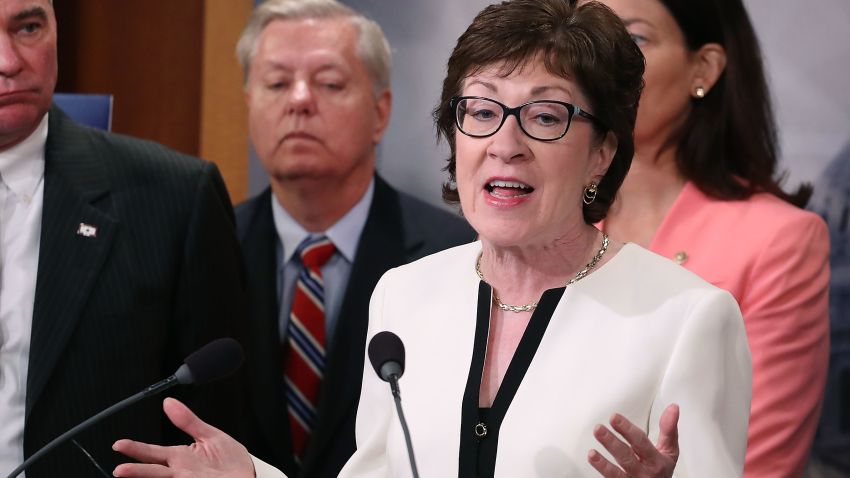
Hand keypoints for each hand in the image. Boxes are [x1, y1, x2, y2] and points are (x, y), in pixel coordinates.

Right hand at [112, 397, 254, 477]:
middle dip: (136, 470)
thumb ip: (188, 421)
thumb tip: (169, 403)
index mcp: (181, 456)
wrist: (250, 476)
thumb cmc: (229, 460)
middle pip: (153, 470)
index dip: (136, 448)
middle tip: (119, 469)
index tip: (119, 444)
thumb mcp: (209, 435)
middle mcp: (181, 471)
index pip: (153, 452)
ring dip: (146, 476)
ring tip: (129, 475)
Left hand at [587, 403, 678, 477]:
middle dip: (612, 443)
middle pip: (626, 457)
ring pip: (616, 474)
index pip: (640, 442)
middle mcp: (644, 473)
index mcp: (656, 461)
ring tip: (591, 453)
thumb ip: (669, 430)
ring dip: (603, 464)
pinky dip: (602, 473)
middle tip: (598, 429)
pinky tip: (593, 462)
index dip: (627, 429)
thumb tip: (672, 408)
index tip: (614, 417)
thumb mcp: (670, 451)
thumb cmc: (662, 471)